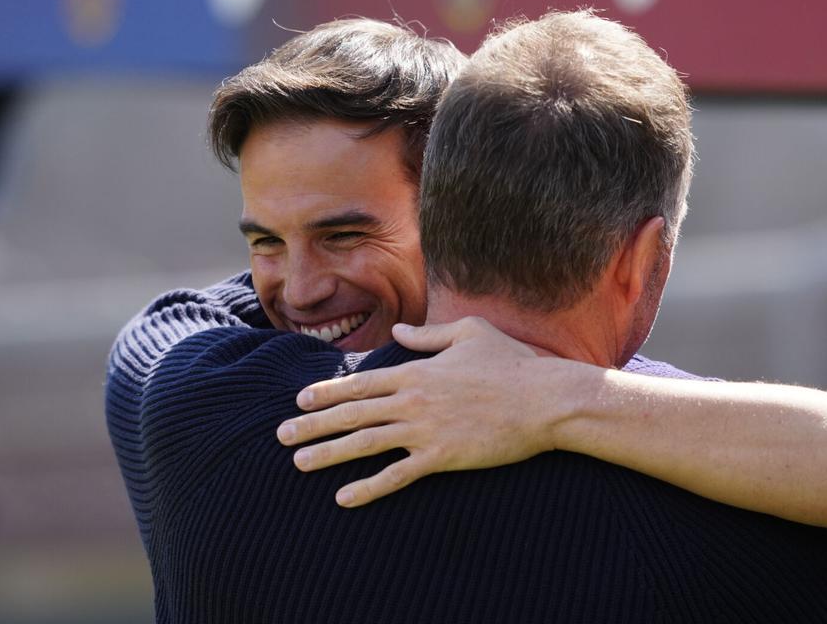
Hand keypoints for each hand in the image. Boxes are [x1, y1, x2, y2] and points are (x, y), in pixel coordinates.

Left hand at [276, 316, 571, 506]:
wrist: (544, 399)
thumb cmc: (512, 363)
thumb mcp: (470, 333)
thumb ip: (428, 335)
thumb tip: (400, 330)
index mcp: (417, 370)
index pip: (360, 382)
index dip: (327, 392)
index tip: (299, 399)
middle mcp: (413, 399)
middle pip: (352, 413)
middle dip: (313, 424)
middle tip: (281, 434)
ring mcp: (426, 429)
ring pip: (365, 443)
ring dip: (328, 454)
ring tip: (298, 464)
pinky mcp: (442, 457)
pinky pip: (397, 475)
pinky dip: (368, 487)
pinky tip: (343, 497)